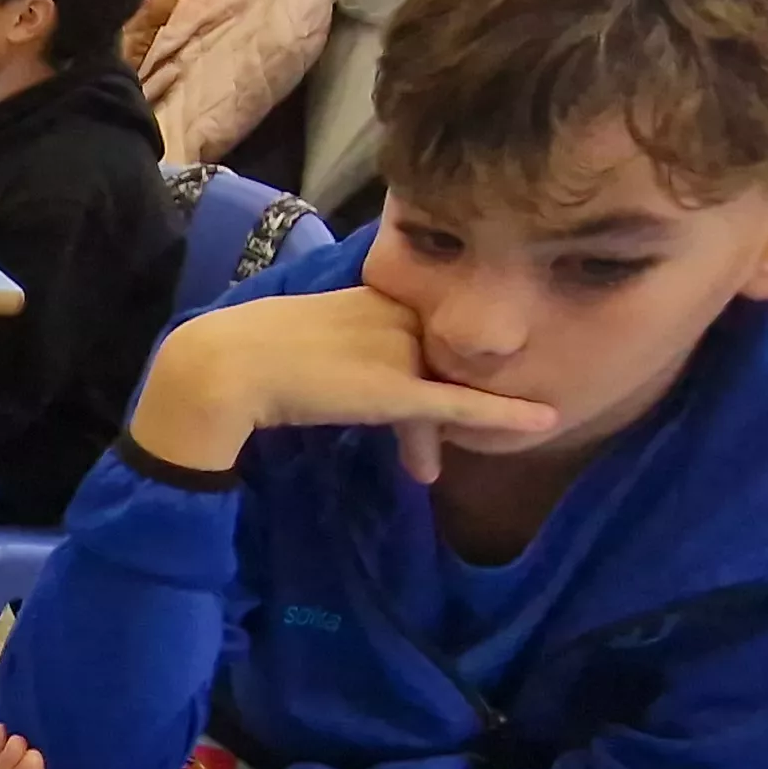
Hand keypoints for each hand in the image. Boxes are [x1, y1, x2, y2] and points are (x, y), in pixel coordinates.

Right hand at [135, 282, 562, 479]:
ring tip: (421, 474)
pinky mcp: (401, 390)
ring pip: (441, 392)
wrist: (223, 367)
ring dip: (435, 438)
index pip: (418, 336)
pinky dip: (505, 415)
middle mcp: (399, 314)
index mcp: (376, 294)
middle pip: (434, 366)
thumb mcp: (299, 337)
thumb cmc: (243, 355)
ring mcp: (402, 351)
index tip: (405, 410)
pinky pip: (464, 405)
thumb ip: (331, 344)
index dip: (418, 375)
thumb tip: (331, 367)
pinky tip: (543, 421)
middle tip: (416, 460)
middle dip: (428, 413)